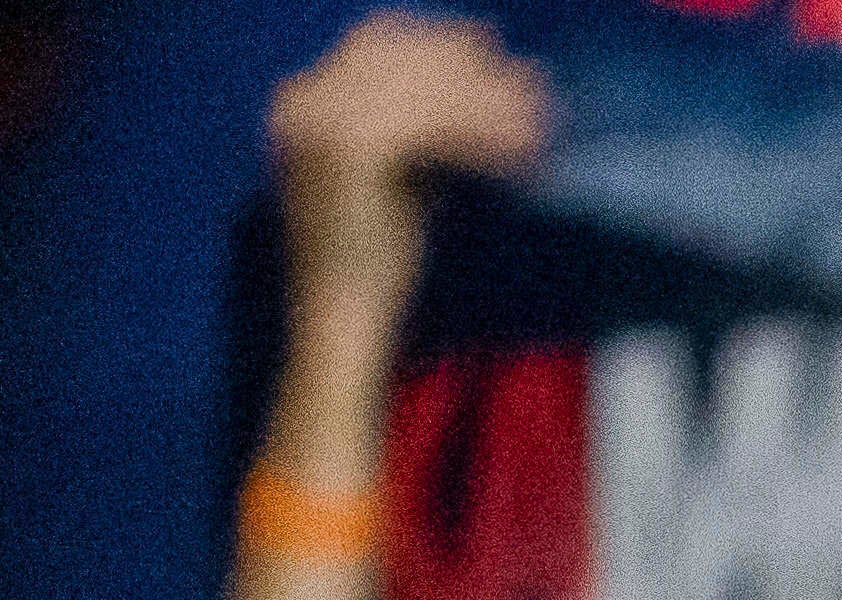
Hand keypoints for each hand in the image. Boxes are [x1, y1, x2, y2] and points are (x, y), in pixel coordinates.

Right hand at [266, 9, 546, 310]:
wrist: (341, 317)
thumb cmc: (373, 260)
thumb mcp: (394, 175)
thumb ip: (421, 126)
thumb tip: (487, 83)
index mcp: (302, 100)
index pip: (377, 40)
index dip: (438, 40)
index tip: (493, 50)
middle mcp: (302, 101)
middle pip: (406, 56)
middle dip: (475, 69)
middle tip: (534, 84)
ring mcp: (321, 122)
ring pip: (427, 90)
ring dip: (491, 103)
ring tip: (539, 124)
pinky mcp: (351, 150)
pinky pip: (435, 126)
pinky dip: (484, 136)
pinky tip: (523, 155)